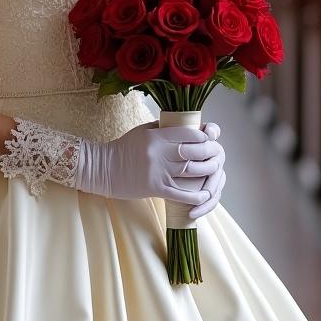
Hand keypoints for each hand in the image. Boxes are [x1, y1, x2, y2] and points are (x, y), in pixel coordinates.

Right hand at [74, 120, 224, 205]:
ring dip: (206, 172)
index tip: (209, 138)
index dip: (202, 136)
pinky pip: (180, 193)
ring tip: (214, 170)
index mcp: (156, 136)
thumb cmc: (124, 147)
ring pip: (190, 172)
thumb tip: (186, 124)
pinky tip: (204, 195)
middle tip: (217, 153)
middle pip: (194, 152)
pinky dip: (195, 196)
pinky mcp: (154, 189)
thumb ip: (164, 128)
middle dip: (209, 152)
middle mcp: (159, 153)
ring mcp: (157, 172)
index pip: (188, 134)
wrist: (103, 168)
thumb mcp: (143, 131)